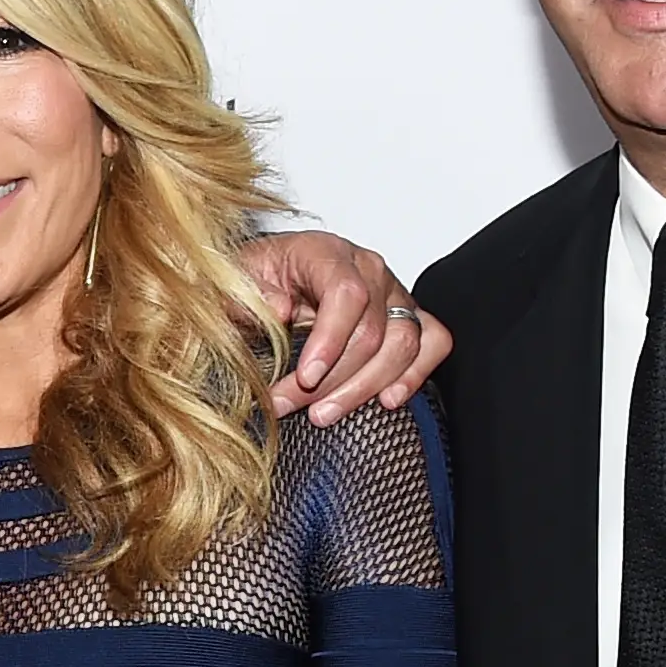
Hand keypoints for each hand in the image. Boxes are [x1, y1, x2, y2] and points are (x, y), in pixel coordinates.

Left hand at [232, 229, 451, 421]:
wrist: (265, 281)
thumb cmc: (251, 281)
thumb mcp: (232, 283)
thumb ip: (248, 294)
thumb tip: (280, 309)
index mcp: (325, 252)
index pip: (346, 294)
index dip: (330, 341)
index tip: (304, 378)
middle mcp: (367, 268)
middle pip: (372, 330)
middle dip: (331, 379)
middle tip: (288, 405)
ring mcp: (393, 292)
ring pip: (403, 343)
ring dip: (364, 387)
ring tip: (323, 414)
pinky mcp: (408, 317)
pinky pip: (433, 342)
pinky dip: (414, 374)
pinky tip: (385, 400)